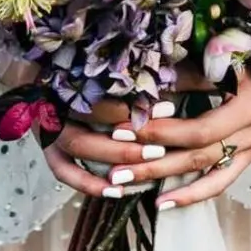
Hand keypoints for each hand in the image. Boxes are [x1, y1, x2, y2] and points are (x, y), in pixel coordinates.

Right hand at [40, 64, 215, 197]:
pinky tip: (116, 192)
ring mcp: (48, 125)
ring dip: (113, 158)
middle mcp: (56, 97)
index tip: (169, 106)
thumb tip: (208, 71)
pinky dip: (87, 183)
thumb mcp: (126, 59)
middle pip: (91, 117)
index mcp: (72, 69)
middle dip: (127, 134)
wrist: (42, 71)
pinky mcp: (47, 147)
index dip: (136, 101)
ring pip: (78, 146)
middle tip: (160, 146)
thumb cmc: (93, 62)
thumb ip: (163, 67)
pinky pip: (63, 170)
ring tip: (147, 166)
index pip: (106, 86)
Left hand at [41, 64, 250, 208]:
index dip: (164, 132)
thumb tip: (147, 84)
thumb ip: (192, 71)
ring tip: (128, 184)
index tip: (127, 127)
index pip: (202, 129)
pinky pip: (222, 181)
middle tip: (116, 166)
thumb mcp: (226, 50)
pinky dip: (193, 193)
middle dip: (154, 160)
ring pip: (207, 173)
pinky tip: (164, 201)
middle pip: (200, 155)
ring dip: (165, 179)